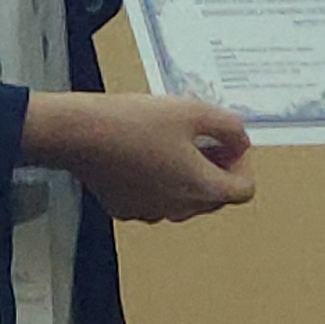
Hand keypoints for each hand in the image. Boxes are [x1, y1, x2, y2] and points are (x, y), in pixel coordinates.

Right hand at [23, 89, 256, 222]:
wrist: (80, 134)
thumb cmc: (134, 122)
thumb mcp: (193, 111)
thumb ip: (229, 127)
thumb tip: (241, 141)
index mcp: (201, 188)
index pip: (244, 189)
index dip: (241, 162)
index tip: (225, 142)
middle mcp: (180, 209)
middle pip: (215, 196)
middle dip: (215, 167)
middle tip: (201, 136)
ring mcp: (151, 212)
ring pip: (185, 198)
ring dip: (187, 173)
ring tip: (171, 140)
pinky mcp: (126, 208)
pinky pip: (155, 197)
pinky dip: (158, 179)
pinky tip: (143, 151)